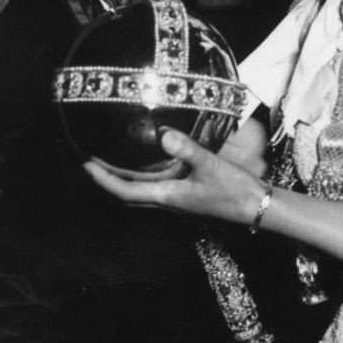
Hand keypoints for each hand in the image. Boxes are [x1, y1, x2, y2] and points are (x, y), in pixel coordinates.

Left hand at [84, 127, 268, 228]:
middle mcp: (168, 200)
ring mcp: (177, 198)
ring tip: (109, 160)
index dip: (104, 179)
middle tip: (89, 161)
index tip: (86, 165)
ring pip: (141, 190)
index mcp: (168, 196)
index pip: (126, 191)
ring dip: (122, 177)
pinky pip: (155, 186)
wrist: (256, 206)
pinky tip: (145, 163)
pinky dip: (141, 176)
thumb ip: (188, 150)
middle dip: (107, 178)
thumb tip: (163, 135)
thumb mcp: (211, 166)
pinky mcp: (186, 194)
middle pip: (128, 192)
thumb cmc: (234, 189)